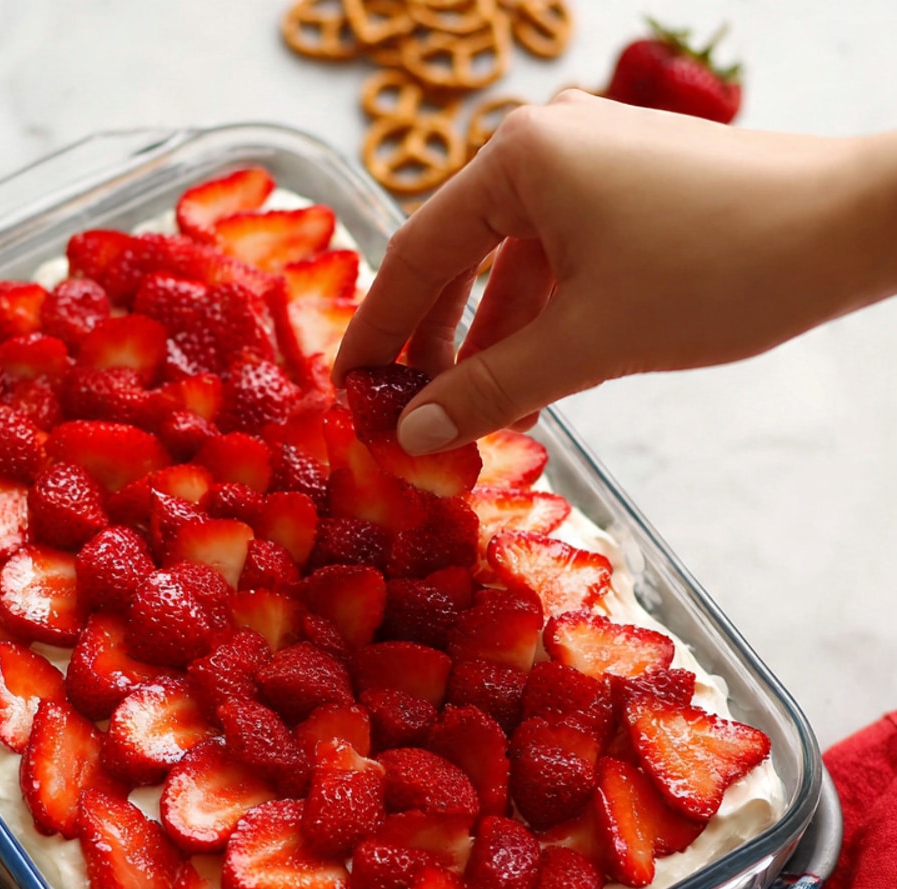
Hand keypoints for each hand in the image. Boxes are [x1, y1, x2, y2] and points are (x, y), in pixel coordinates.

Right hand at [334, 91, 896, 453]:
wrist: (856, 226)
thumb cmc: (720, 268)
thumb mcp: (587, 342)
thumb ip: (487, 388)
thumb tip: (411, 434)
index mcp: (518, 160)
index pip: (415, 256)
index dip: (377, 333)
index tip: (349, 393)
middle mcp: (543, 147)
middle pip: (456, 260)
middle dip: (431, 346)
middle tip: (405, 415)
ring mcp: (588, 166)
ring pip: (509, 271)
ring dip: (487, 346)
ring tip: (470, 420)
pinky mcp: (627, 193)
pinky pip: (557, 267)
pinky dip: (537, 326)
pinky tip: (530, 387)